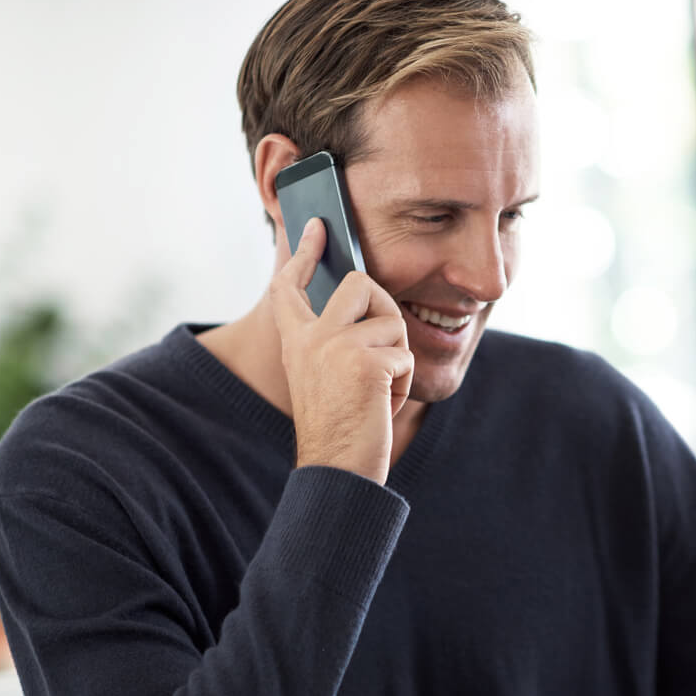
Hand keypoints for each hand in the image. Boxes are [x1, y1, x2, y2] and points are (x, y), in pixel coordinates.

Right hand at [270, 218, 413, 483]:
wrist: (337, 469)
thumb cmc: (339, 428)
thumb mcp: (327, 376)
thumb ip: (337, 340)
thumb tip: (370, 300)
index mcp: (297, 341)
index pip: (290, 286)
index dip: (304, 252)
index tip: (317, 226)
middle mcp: (311, 338)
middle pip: (360, 283)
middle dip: (386, 309)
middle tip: (386, 349)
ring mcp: (336, 347)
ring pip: (392, 324)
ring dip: (397, 360)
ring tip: (377, 393)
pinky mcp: (365, 363)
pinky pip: (404, 358)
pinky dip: (402, 385)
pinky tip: (381, 406)